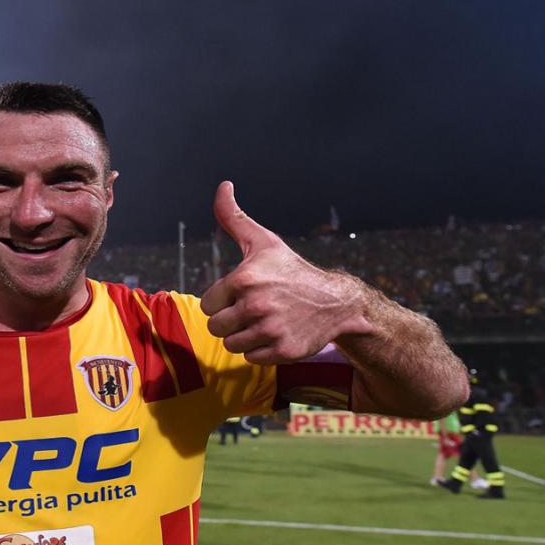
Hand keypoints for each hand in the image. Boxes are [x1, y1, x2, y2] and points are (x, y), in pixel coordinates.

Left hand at [200, 181, 370, 364]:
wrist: (335, 302)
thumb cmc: (291, 270)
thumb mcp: (262, 242)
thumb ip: (233, 218)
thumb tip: (223, 185)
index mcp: (244, 279)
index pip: (209, 304)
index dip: (222, 300)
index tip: (242, 294)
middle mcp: (255, 306)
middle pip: (217, 327)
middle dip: (231, 320)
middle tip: (253, 310)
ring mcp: (270, 330)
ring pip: (231, 344)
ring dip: (244, 336)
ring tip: (264, 321)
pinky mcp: (282, 351)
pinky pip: (251, 358)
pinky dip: (260, 350)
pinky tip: (276, 333)